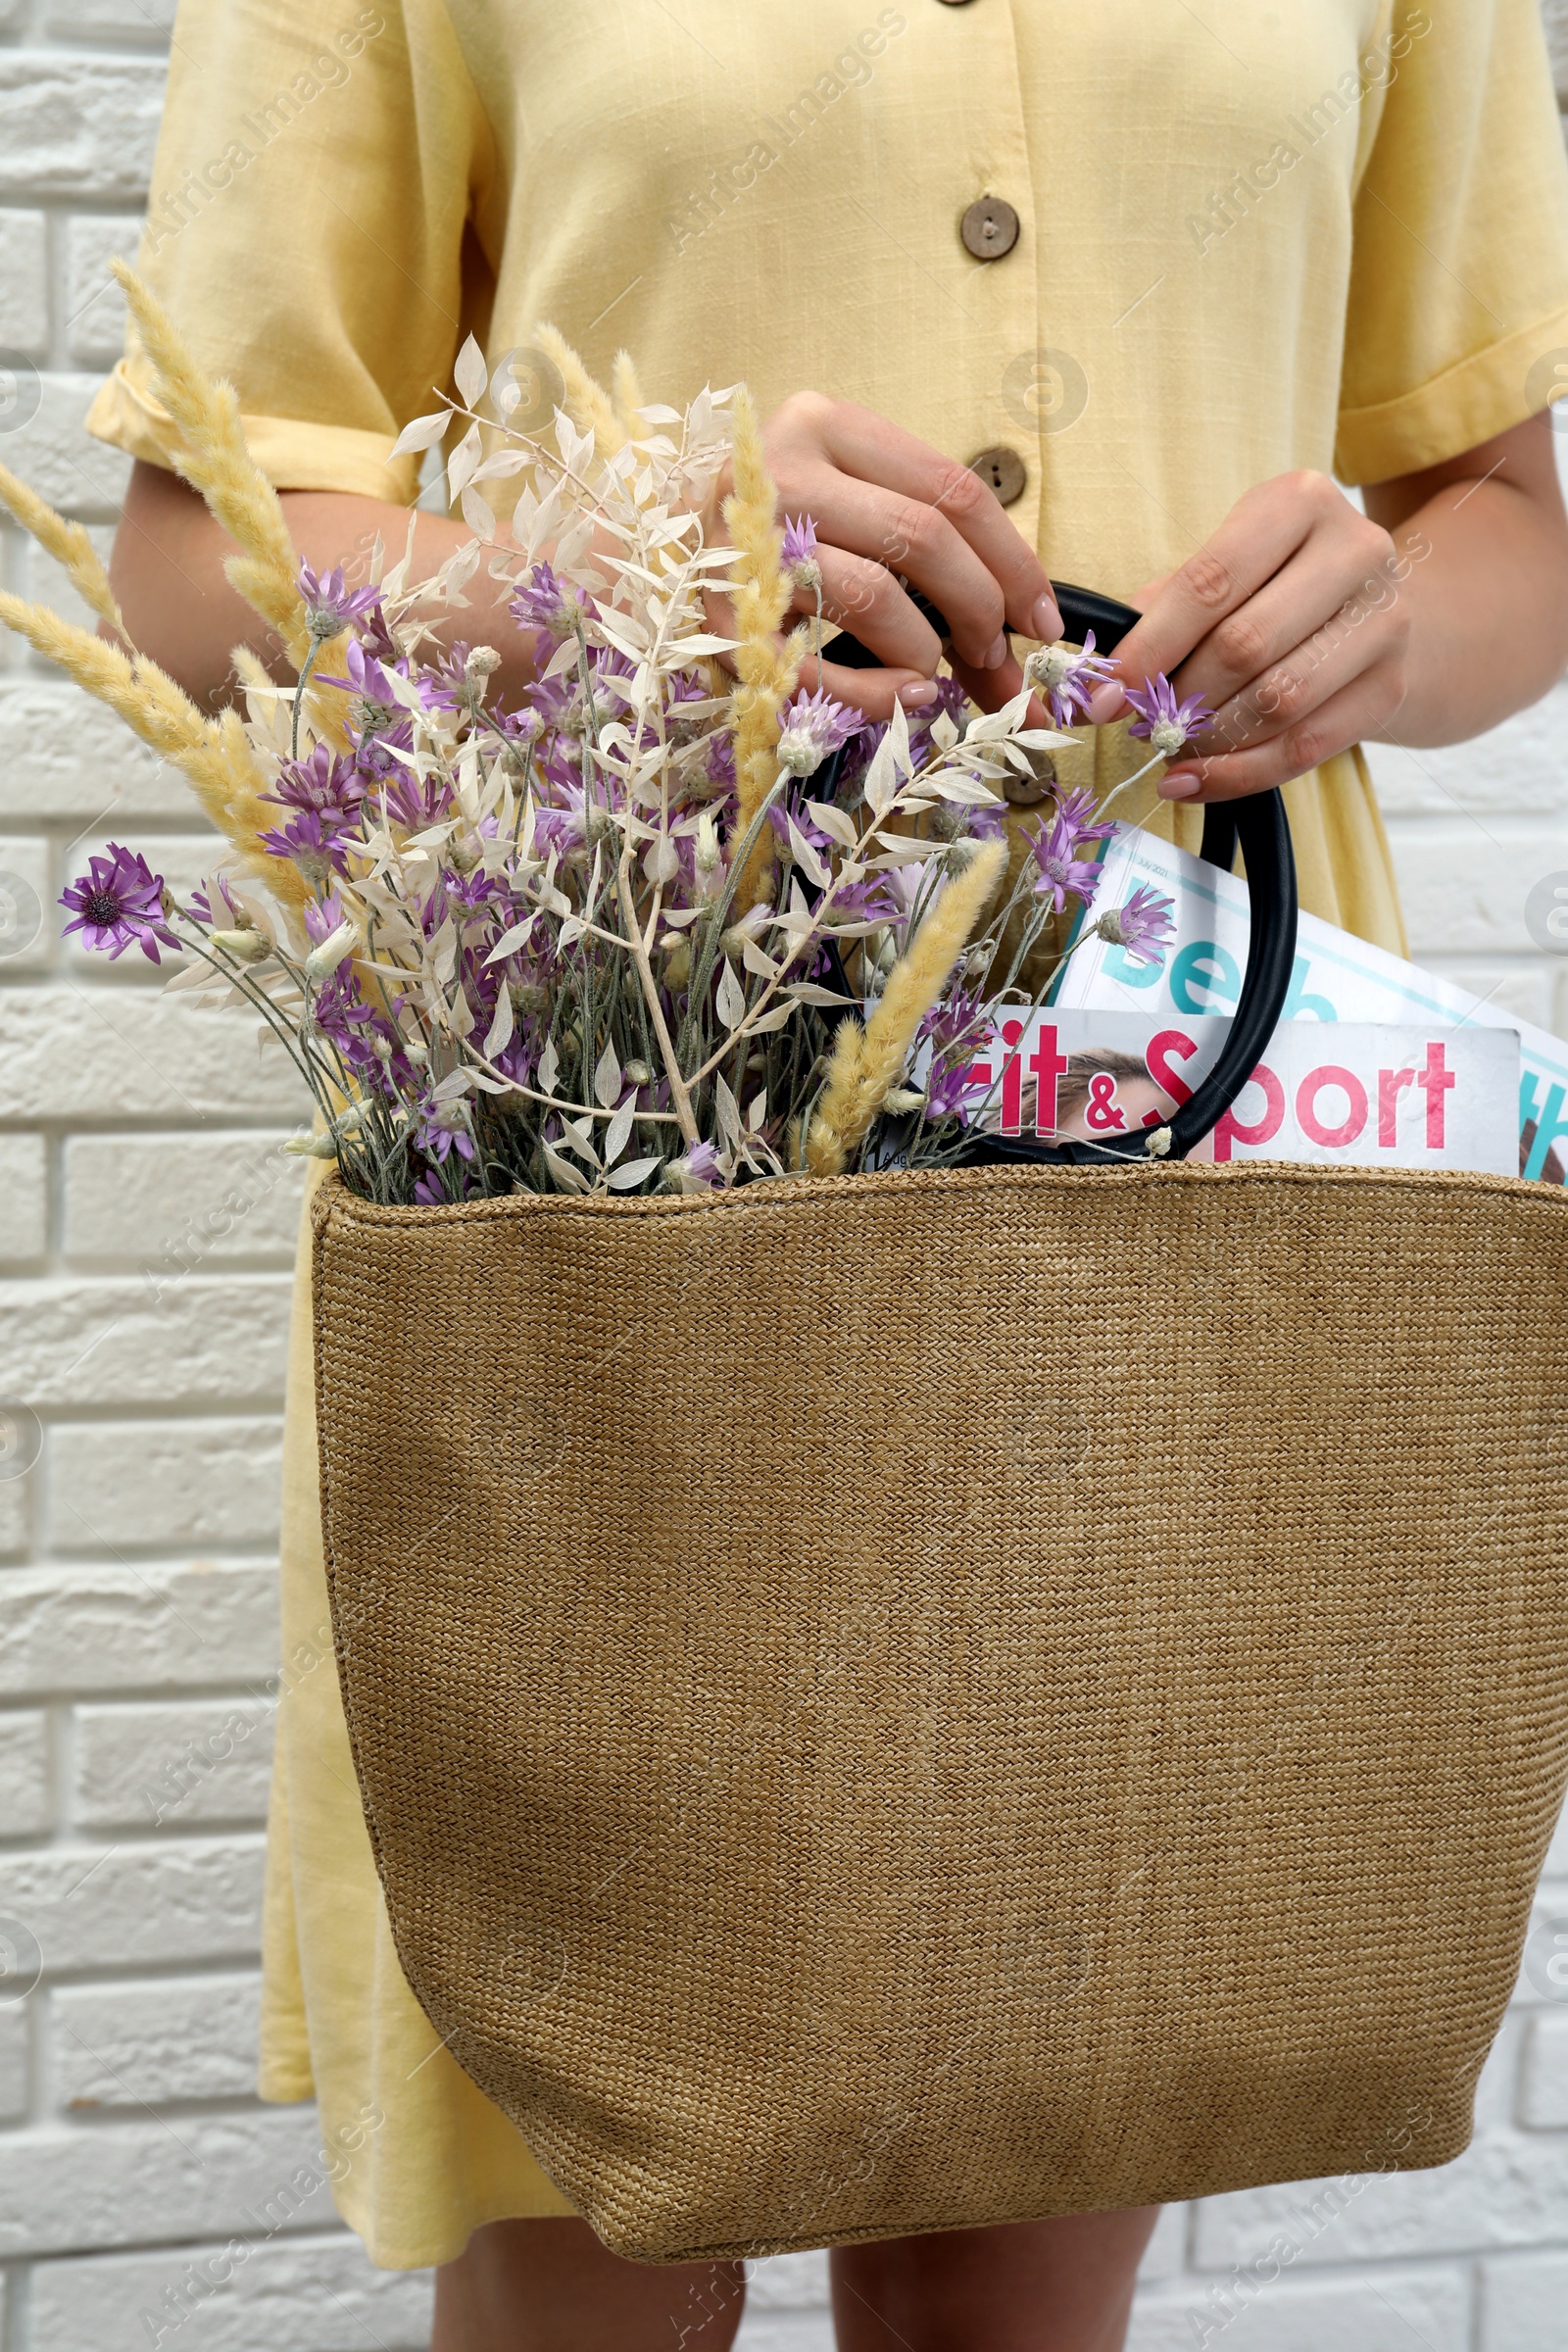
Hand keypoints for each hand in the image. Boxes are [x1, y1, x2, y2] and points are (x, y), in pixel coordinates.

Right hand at [707, 391, 1060, 722]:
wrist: (634, 557)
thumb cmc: (759, 534)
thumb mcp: (840, 503)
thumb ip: (919, 545)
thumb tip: (1022, 629)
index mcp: (824, 425)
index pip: (951, 487)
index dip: (1014, 560)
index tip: (1044, 619)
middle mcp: (781, 469)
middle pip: (923, 537)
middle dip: (981, 611)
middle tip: (994, 660)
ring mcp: (742, 543)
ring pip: (874, 595)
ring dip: (926, 651)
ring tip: (932, 676)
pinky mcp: (717, 618)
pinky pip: (820, 667)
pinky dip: (877, 696)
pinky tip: (899, 700)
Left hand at [1088, 470, 1414, 798]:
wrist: (1377, 608)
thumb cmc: (1279, 586)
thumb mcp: (1229, 567)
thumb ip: (1168, 607)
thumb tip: (1108, 677)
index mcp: (1300, 502)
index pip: (1211, 582)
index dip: (1150, 647)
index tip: (1106, 693)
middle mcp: (1355, 550)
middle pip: (1244, 645)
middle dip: (1177, 696)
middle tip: (1140, 724)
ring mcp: (1385, 619)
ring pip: (1277, 700)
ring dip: (1207, 737)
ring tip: (1169, 748)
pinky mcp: (1390, 686)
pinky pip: (1305, 746)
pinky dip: (1239, 774)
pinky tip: (1195, 781)